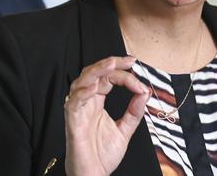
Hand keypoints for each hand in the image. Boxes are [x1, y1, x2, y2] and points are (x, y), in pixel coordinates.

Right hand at [64, 56, 149, 175]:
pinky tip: (95, 88)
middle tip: (128, 61)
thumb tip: (145, 92)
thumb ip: (134, 111)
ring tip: (111, 65)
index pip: (108, 79)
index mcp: (96, 102)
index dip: (123, 74)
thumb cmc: (103, 155)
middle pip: (93, 74)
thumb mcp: (125, 130)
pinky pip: (73, 104)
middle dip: (109, 64)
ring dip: (96, 72)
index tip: (140, 80)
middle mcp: (86, 103)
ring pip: (80, 83)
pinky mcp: (72, 123)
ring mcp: (78, 112)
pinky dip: (82, 94)